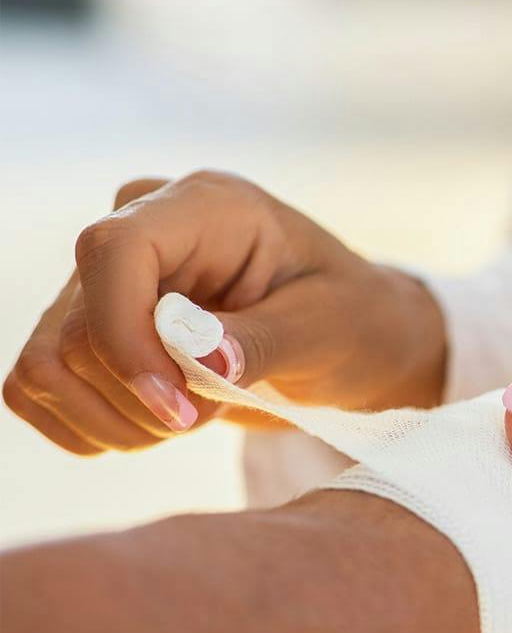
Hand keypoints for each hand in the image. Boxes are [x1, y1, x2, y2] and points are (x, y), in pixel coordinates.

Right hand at [3, 172, 445, 452]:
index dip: (126, 338)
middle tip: (212, 411)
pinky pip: (38, 385)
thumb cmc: (353, 322)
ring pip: (48, 362)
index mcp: (207, 207)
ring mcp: (107, 278)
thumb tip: (195, 356)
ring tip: (192, 417)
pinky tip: (153, 425)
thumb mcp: (331, 330)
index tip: (179, 407)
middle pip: (77, 325)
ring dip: (114, 420)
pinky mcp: (88, 326)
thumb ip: (263, 340)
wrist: (353, 340)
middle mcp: (144, 228)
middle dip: (142, 397)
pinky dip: (90, 426)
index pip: (113, 250)